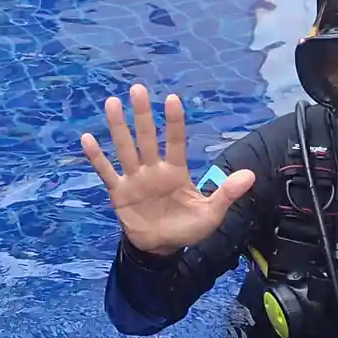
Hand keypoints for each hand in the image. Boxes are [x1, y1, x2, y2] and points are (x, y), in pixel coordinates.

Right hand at [80, 85, 256, 254]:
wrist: (161, 248)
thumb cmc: (187, 228)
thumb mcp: (211, 214)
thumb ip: (226, 193)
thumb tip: (250, 175)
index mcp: (176, 171)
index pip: (176, 141)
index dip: (174, 122)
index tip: (172, 99)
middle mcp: (153, 170)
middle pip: (147, 137)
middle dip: (143, 115)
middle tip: (137, 89)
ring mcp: (134, 179)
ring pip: (125, 148)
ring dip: (118, 127)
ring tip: (112, 103)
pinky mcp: (119, 193)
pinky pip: (106, 172)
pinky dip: (97, 157)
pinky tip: (87, 139)